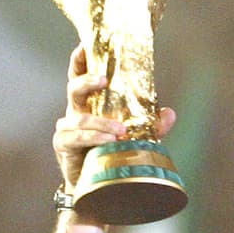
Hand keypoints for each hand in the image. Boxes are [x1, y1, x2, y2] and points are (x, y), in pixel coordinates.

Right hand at [52, 45, 175, 232]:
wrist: (101, 188)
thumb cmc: (115, 156)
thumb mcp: (138, 138)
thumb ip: (152, 125)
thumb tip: (170, 112)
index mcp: (92, 104)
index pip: (82, 76)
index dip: (81, 60)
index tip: (86, 44)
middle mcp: (76, 112)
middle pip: (74, 88)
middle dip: (87, 80)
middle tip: (103, 79)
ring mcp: (67, 128)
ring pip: (79, 118)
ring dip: (100, 122)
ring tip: (120, 131)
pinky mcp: (63, 145)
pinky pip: (77, 138)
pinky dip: (93, 138)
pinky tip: (108, 140)